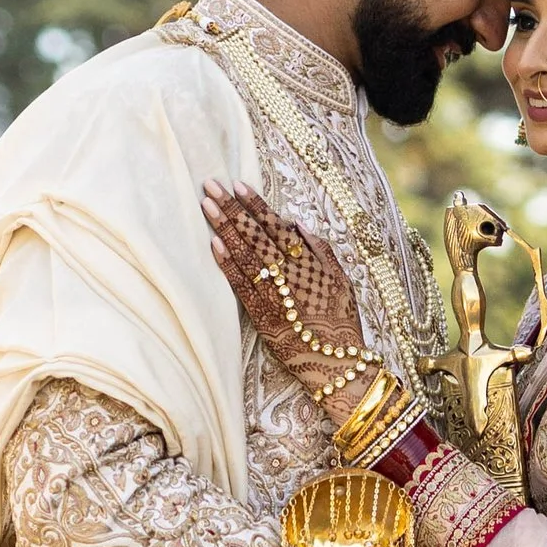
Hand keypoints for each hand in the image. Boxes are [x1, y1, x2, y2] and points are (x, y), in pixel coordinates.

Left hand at [200, 182, 373, 410]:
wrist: (337, 362)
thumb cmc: (341, 321)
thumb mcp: (341, 280)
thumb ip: (322, 250)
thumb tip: (298, 224)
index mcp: (308, 261)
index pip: (276, 224)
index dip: (255, 204)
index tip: (238, 184)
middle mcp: (289, 273)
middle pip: (255, 233)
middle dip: (231, 207)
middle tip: (210, 185)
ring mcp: (273, 293)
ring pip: (244, 253)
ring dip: (224, 227)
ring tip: (206, 205)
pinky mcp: (261, 314)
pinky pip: (240, 284)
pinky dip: (227, 263)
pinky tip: (213, 243)